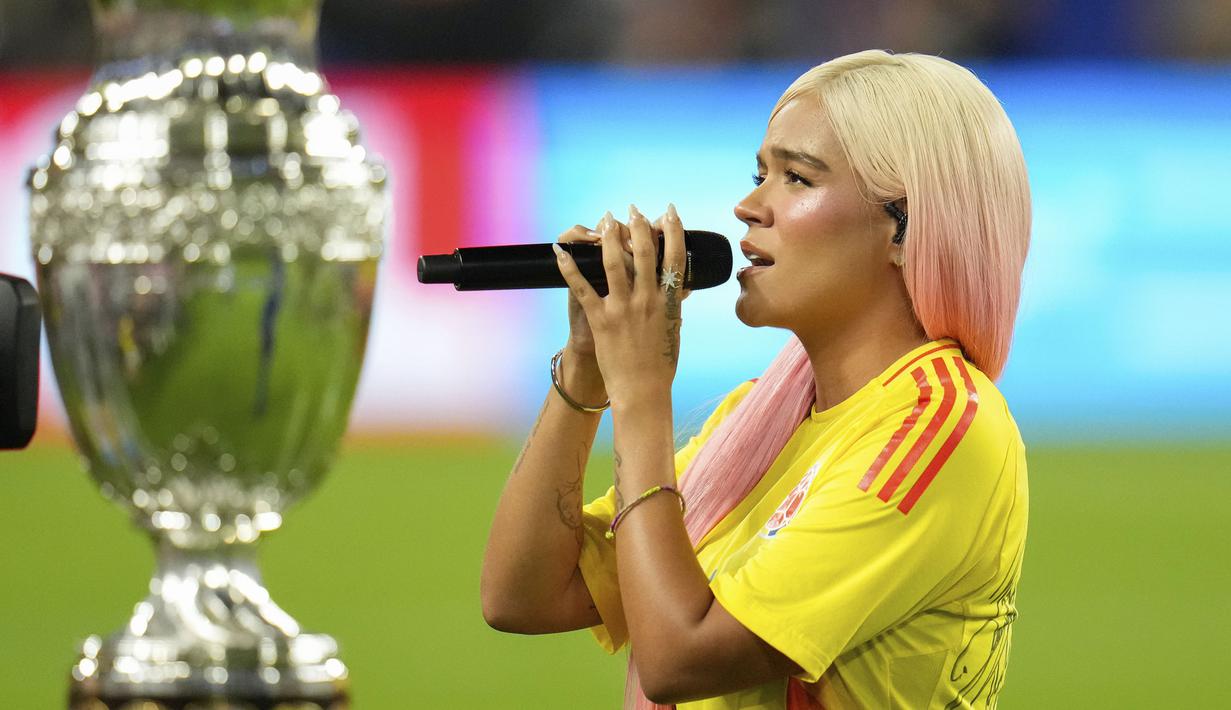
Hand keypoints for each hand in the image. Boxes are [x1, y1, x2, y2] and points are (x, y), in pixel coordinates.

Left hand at [553, 204, 687, 407]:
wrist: (642, 389)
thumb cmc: (661, 362)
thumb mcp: (674, 328)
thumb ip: (674, 304)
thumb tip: (681, 287)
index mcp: (668, 301)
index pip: (675, 257)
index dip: (673, 230)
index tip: (669, 212)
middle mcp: (647, 300)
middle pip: (645, 251)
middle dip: (638, 225)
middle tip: (631, 210)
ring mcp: (623, 308)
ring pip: (615, 261)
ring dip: (610, 236)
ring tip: (606, 219)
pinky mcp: (601, 320)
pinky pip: (582, 286)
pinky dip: (569, 266)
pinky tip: (561, 250)